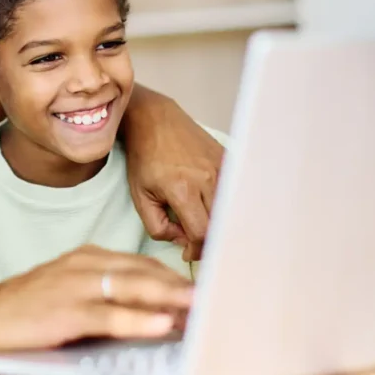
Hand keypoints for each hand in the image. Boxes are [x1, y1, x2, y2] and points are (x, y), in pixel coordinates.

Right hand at [0, 245, 193, 352]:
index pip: (141, 263)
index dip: (175, 276)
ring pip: (133, 288)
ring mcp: (74, 286)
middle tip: (217, 297)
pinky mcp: (65, 312)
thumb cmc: (25, 310)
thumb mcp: (68, 293)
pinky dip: (138, 320)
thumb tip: (156, 313)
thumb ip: (107, 296)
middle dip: (181, 285)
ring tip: (201, 306)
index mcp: (86, 258)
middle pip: (144, 272)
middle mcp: (83, 265)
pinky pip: (109, 315)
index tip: (206, 287)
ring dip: (170, 297)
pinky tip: (161, 325)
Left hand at [122, 87, 223, 260]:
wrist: (155, 120)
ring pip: (230, 210)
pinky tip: (212, 207)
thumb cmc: (144, 159)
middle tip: (197, 244)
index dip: (196, 249)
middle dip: (209, 241)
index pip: (201, 232)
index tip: (188, 253)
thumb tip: (183, 241)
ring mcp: (221, 167)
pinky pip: (234, 192)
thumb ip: (158, 226)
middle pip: (220, 225)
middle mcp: (207, 178)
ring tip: (204, 225)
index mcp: (182, 189)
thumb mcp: (140, 196)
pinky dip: (226, 206)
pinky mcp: (229, 160)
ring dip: (219, 223)